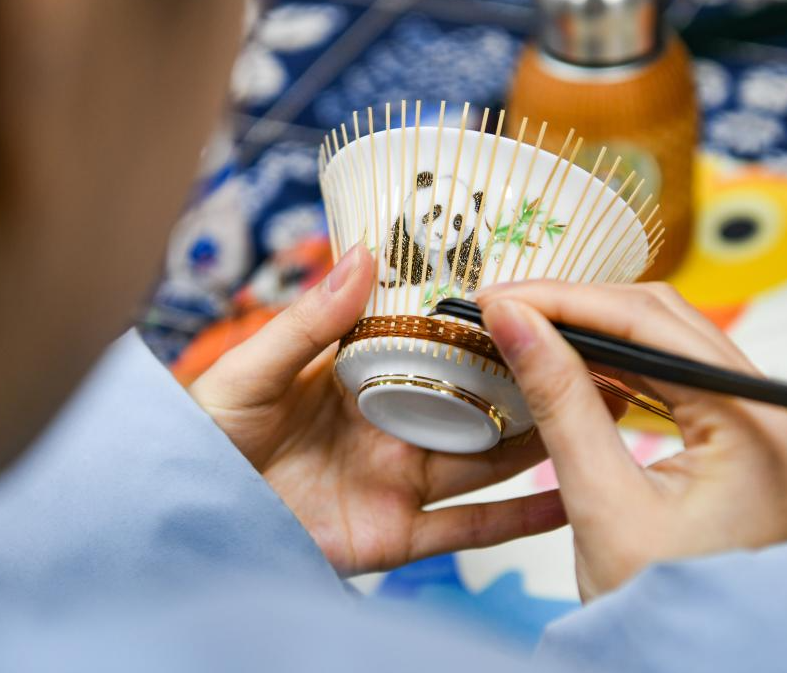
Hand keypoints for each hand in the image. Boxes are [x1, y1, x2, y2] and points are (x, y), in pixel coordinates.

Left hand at [190, 245, 566, 575]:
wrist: (184, 519)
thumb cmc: (205, 435)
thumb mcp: (252, 370)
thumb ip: (308, 321)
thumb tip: (363, 252)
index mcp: (359, 378)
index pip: (434, 342)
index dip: (479, 321)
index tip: (532, 293)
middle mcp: (391, 425)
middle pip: (474, 400)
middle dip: (528, 379)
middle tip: (589, 350)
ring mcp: (399, 480)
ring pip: (487, 458)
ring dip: (542, 436)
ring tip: (602, 408)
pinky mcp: (398, 534)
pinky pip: (469, 528)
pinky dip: (521, 518)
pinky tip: (571, 499)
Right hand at [478, 281, 786, 601]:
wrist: (697, 658)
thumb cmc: (664, 602)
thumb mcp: (600, 499)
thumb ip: (558, 398)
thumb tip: (513, 321)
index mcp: (752, 421)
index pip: (647, 323)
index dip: (564, 302)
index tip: (501, 299)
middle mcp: (767, 406)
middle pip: (660, 317)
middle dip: (575, 308)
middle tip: (505, 310)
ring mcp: (755, 415)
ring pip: (663, 337)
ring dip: (591, 329)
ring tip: (526, 329)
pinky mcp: (735, 428)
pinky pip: (670, 370)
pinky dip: (615, 359)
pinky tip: (569, 359)